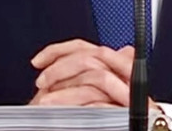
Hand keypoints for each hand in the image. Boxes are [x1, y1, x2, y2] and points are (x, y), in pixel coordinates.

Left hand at [28, 39, 157, 110]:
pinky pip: (103, 104)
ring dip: (65, 91)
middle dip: (61, 68)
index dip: (61, 50)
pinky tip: (64, 114)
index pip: (89, 48)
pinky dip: (80, 108)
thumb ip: (91, 78)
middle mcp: (128, 79)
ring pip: (97, 78)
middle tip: (42, 81)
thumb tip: (73, 61)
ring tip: (45, 102)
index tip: (39, 61)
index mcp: (119, 71)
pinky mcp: (130, 113)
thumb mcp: (96, 97)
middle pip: (94, 57)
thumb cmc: (111, 122)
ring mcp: (132, 96)